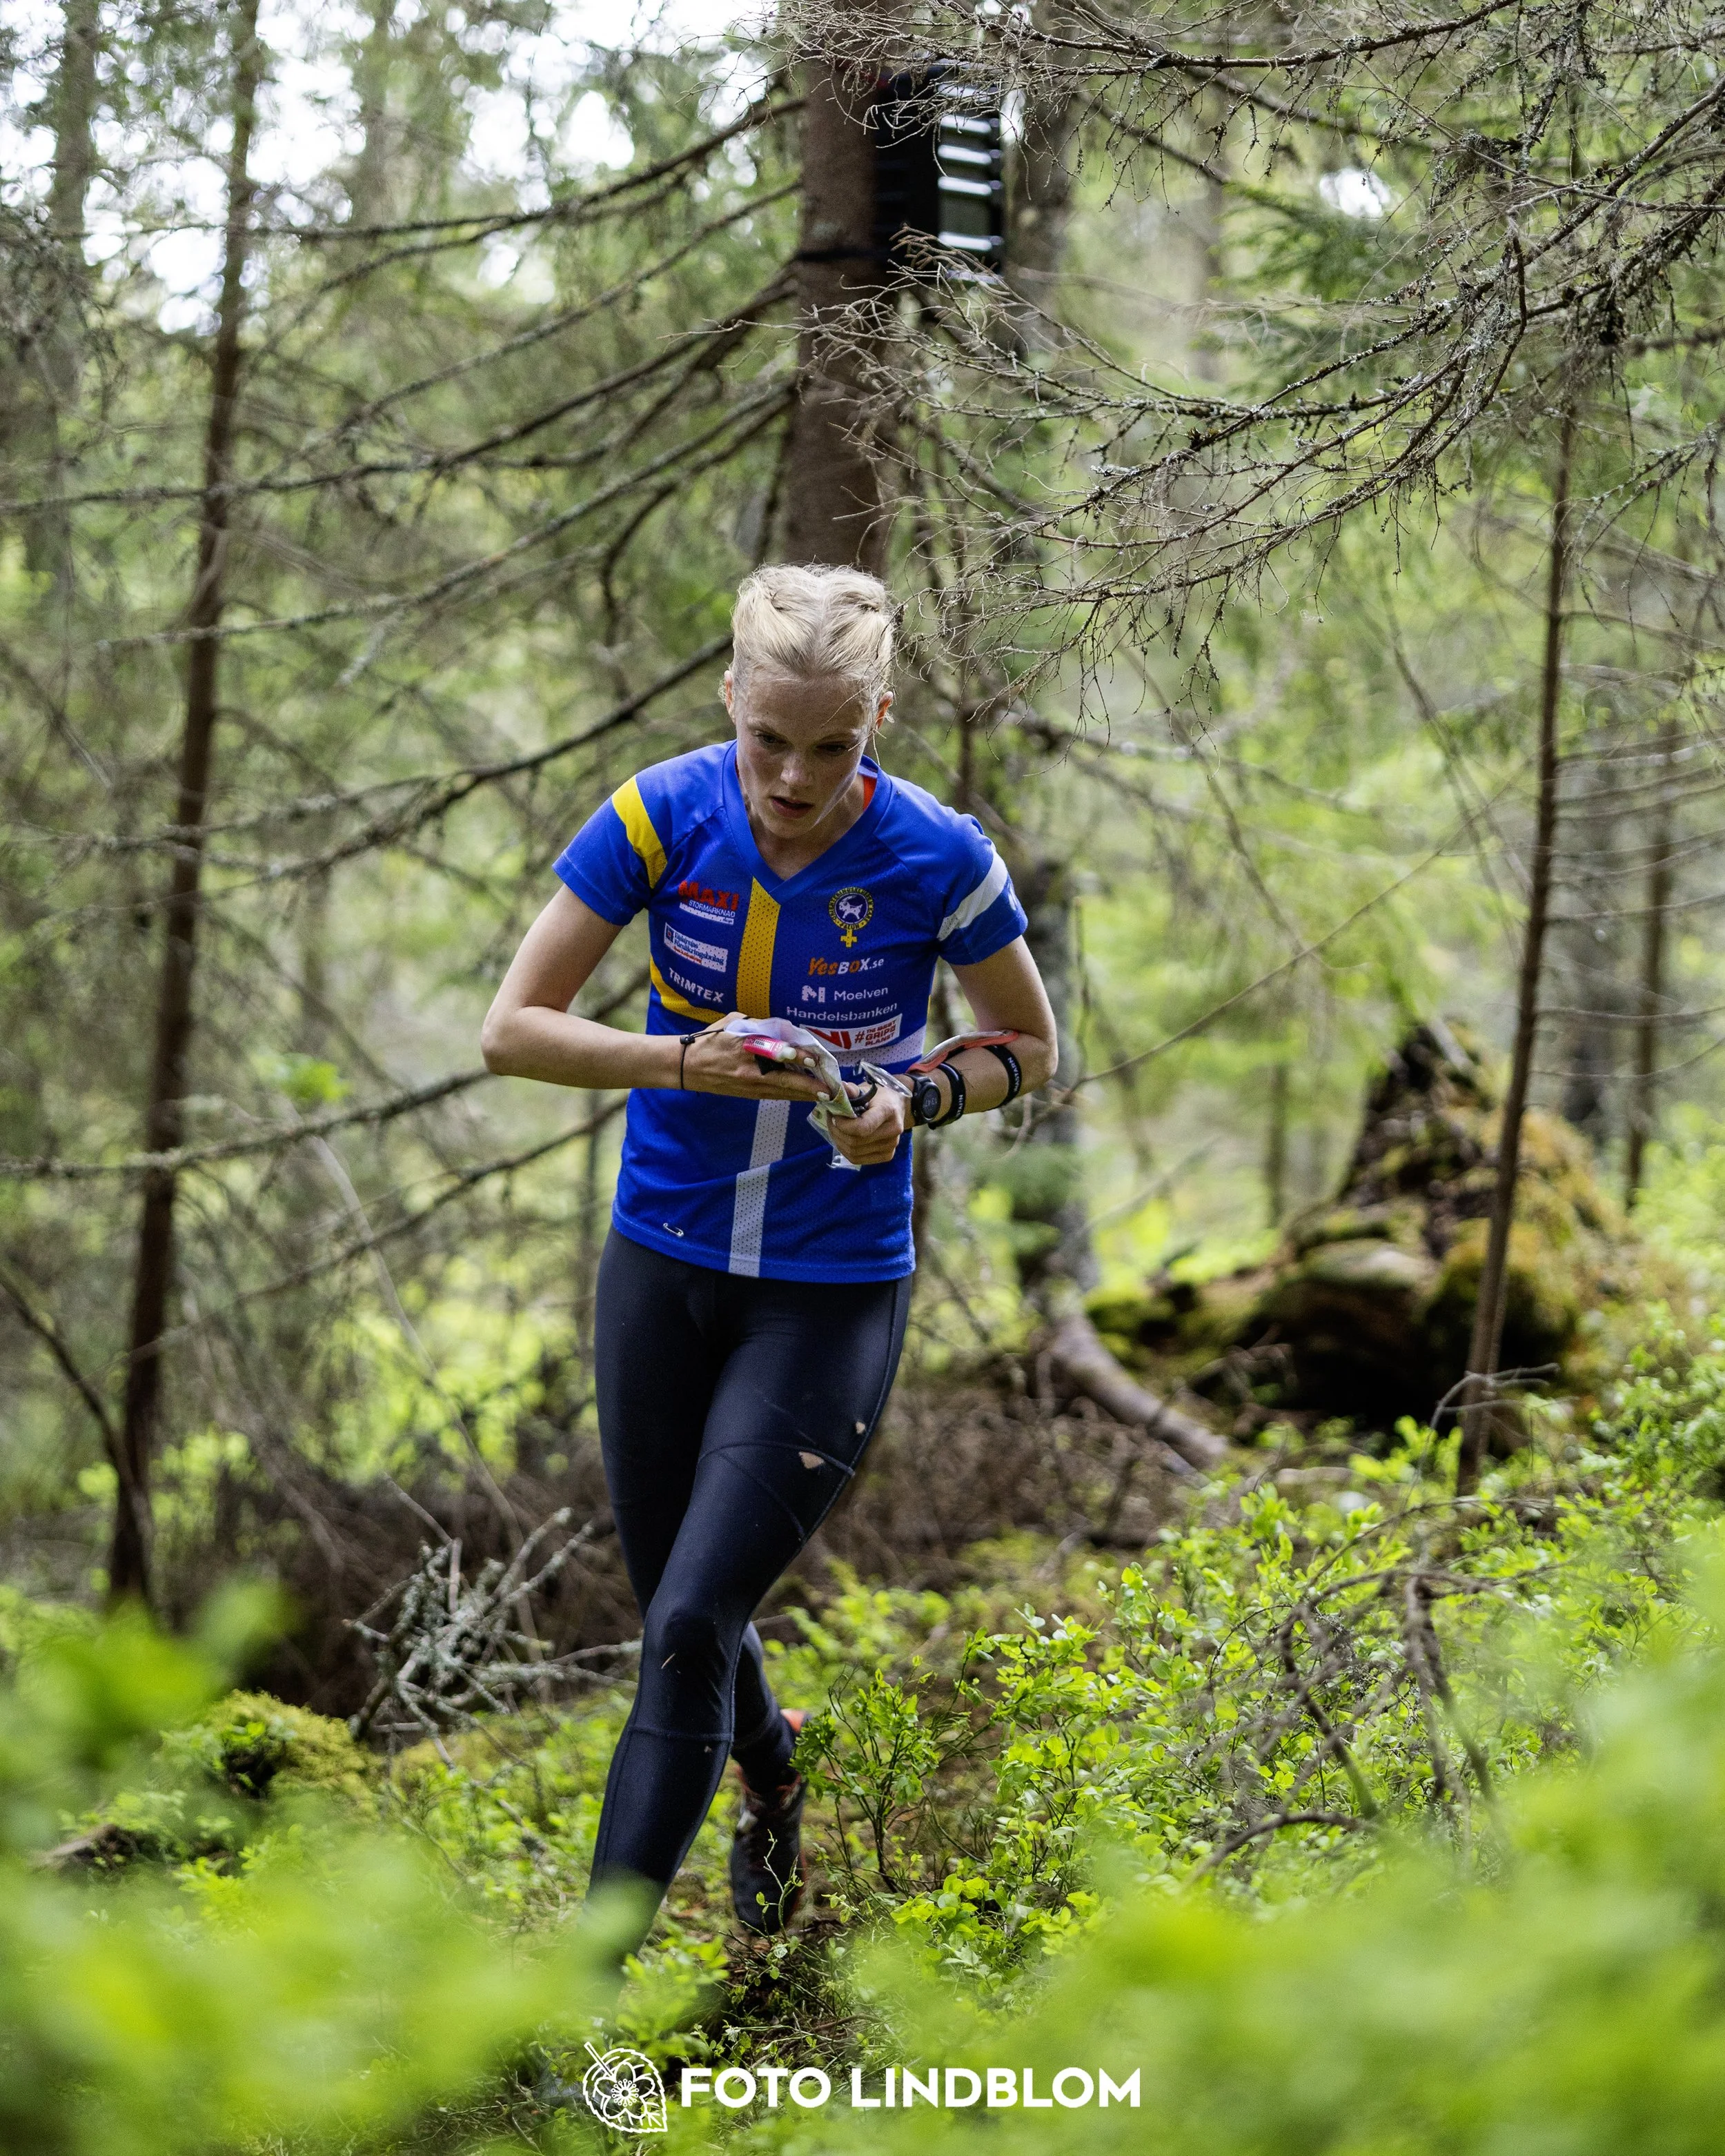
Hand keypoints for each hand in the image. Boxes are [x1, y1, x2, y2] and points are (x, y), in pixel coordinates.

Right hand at [678, 1015, 830, 1101]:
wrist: (687, 1067)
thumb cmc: (710, 1040)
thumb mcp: (732, 1023)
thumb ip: (759, 1026)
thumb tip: (782, 1031)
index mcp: (744, 1049)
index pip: (777, 1053)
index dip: (798, 1057)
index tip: (815, 1059)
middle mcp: (749, 1072)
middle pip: (785, 1081)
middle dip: (809, 1085)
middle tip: (831, 1087)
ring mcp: (749, 1086)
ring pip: (783, 1092)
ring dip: (805, 1094)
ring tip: (826, 1094)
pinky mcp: (748, 1094)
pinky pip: (775, 1095)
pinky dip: (792, 1095)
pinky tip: (806, 1095)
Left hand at [828, 1081, 910, 1166]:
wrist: (898, 1107)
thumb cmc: (880, 1097)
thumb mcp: (867, 1089)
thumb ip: (852, 1091)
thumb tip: (841, 1089)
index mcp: (888, 1111)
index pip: (863, 1127)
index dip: (843, 1125)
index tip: (835, 1115)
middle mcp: (893, 1131)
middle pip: (856, 1142)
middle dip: (837, 1132)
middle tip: (831, 1120)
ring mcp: (891, 1146)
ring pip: (854, 1153)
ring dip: (839, 1141)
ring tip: (835, 1128)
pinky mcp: (887, 1155)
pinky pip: (858, 1159)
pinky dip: (845, 1150)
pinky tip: (843, 1138)